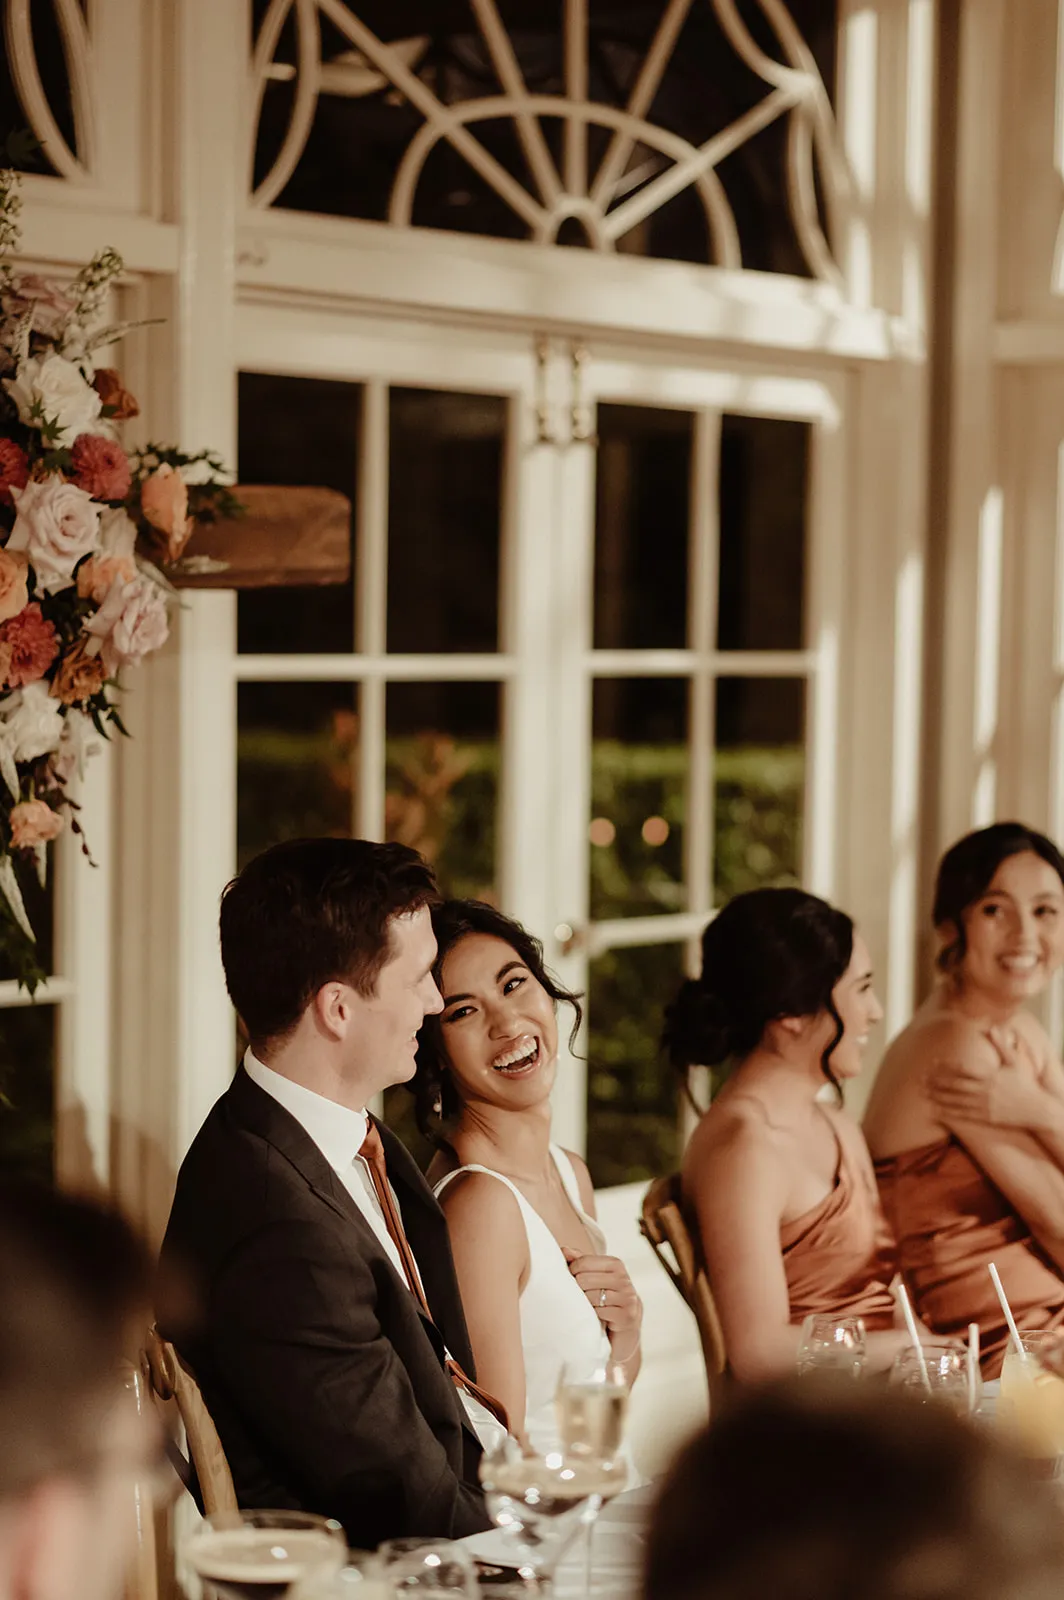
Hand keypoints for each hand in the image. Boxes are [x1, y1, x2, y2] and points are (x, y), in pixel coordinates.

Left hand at [562, 1247, 641, 1351]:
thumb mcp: (594, 1280)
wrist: (624, 1336)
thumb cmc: (605, 1303)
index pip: (582, 1262)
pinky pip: (599, 1313)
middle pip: (584, 1279)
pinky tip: (597, 1320)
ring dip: (586, 1306)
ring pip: (591, 1296)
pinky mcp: (627, 1316)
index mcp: (616, 1264)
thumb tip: (564, 1249)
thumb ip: (580, 1263)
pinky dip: (594, 1318)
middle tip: (582, 1300)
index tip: (573, 1282)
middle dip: (578, 1291)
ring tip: (590, 1309)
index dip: (571, 1273)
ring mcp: (628, 1298)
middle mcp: (624, 1279)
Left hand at [925, 1027, 1045, 1128]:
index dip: (945, 1066)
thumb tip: (992, 1027)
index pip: (963, 1069)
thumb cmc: (1025, 1084)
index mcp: (990, 1076)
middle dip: (936, 1082)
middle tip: (919, 1079)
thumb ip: (1002, 1045)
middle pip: (955, 1086)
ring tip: (922, 1094)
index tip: (931, 1062)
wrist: (1037, 1109)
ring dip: (937, 1097)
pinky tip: (935, 1111)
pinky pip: (963, 1115)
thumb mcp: (1016, 1062)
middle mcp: (985, 1091)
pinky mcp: (986, 1118)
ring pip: (956, 1101)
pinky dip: (948, 1113)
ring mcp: (985, 1106)